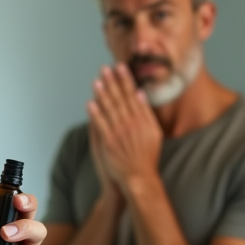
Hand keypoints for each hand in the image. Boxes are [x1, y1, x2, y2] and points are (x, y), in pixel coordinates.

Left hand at [88, 63, 162, 196]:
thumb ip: (147, 113)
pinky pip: (100, 125)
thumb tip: (140, 94)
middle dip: (112, 82)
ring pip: (109, 109)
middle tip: (105, 68)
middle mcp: (131, 124)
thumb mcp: (154, 133)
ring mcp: (119, 133)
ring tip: (97, 80)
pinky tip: (90, 103)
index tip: (120, 67)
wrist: (140, 177)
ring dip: (102, 94)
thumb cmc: (147, 157)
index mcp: (142, 120)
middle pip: (120, 99)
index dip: (125, 80)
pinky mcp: (109, 142)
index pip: (132, 95)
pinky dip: (95, 113)